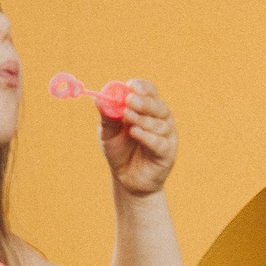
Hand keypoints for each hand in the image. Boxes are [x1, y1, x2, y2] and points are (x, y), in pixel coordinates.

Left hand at [101, 78, 177, 197]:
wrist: (126, 178)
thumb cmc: (119, 151)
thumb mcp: (108, 132)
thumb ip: (106, 116)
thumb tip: (98, 98)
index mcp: (147, 109)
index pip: (150, 92)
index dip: (143, 88)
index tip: (131, 87)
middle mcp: (160, 120)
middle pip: (159, 106)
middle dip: (144, 102)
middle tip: (129, 101)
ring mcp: (166, 137)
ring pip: (160, 124)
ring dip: (143, 120)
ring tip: (128, 120)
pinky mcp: (168, 153)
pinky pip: (160, 142)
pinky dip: (147, 136)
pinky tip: (135, 133)